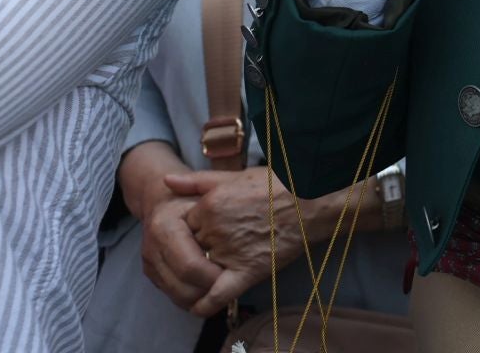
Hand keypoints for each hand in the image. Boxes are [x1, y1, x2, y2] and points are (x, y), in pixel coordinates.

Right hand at [119, 145, 221, 313]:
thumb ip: (205, 190)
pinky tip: (209, 291)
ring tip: (221, 290)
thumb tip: (201, 194)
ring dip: (200, 298)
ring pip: (177, 296)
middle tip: (229, 288)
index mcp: (164, 228)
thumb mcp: (203, 190)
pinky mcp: (152, 274)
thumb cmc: (191, 197)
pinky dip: (192, 298)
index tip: (231, 275)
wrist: (163, 202)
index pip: (189, 265)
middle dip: (208, 291)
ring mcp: (150, 263)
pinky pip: (173, 296)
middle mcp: (152, 248)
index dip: (212, 276)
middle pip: (182, 286)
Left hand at [167, 169, 309, 317]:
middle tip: (218, 245)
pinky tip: (199, 305)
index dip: (195, 229)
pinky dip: (204, 304)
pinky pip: (216, 295)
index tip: (208, 229)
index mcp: (209, 206)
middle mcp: (214, 230)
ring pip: (200, 270)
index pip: (184, 226)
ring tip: (215, 267)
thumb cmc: (278, 185)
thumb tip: (166, 182)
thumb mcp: (237, 176)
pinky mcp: (246, 272)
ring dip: (201, 272)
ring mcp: (228, 253)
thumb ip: (198, 181)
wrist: (313, 201)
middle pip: (192, 248)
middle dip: (199, 249)